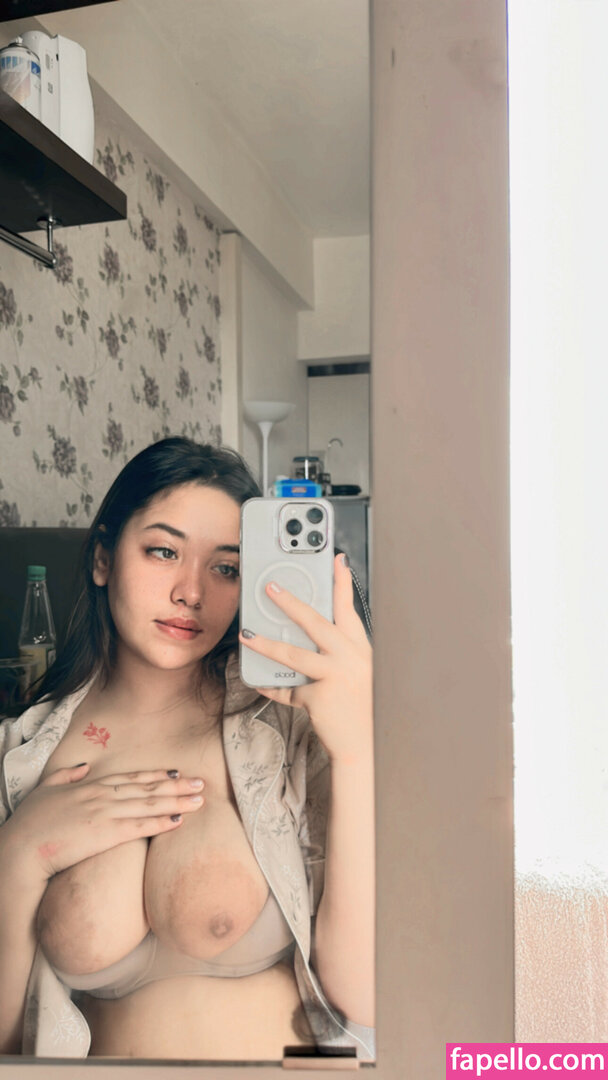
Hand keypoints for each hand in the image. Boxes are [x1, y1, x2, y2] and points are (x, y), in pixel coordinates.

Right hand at [0, 764, 204, 880]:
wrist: (20, 849)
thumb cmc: (29, 823)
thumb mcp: (46, 790)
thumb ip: (67, 776)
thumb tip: (84, 767)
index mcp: (90, 786)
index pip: (130, 779)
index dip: (155, 776)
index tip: (175, 773)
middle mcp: (102, 796)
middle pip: (147, 789)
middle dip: (177, 787)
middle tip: (201, 783)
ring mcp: (105, 814)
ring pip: (149, 805)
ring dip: (177, 802)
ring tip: (200, 800)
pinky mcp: (105, 834)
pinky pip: (139, 827)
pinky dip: (161, 822)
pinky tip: (179, 821)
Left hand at [239, 554, 372, 763]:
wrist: (365, 745)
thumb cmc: (359, 705)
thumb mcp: (355, 672)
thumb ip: (336, 652)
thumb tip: (303, 635)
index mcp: (359, 647)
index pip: (349, 608)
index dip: (342, 582)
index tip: (336, 559)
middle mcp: (350, 657)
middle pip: (316, 622)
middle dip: (291, 603)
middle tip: (270, 588)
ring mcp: (335, 676)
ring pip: (294, 654)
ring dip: (266, 642)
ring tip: (247, 635)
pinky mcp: (319, 697)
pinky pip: (287, 689)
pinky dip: (272, 687)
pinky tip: (258, 682)